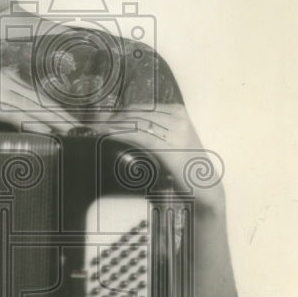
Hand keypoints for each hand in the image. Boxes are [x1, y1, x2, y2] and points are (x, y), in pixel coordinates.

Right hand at [0, 69, 80, 134]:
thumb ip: (2, 106)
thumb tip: (22, 123)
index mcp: (5, 76)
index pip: (36, 95)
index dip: (55, 109)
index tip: (70, 121)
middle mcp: (5, 79)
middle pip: (39, 100)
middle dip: (61, 116)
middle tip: (80, 130)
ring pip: (32, 108)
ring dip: (53, 123)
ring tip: (69, 134)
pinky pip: (16, 116)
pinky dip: (33, 125)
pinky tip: (46, 134)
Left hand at [93, 104, 225, 212]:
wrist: (205, 188)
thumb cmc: (183, 168)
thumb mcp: (169, 144)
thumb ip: (151, 133)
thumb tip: (121, 127)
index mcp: (177, 112)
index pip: (140, 108)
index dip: (117, 113)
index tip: (99, 120)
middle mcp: (178, 117)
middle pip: (136, 113)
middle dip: (112, 118)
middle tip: (92, 125)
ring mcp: (177, 131)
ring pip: (136, 122)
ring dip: (113, 126)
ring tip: (95, 131)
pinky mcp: (172, 147)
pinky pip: (140, 136)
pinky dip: (121, 134)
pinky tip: (107, 136)